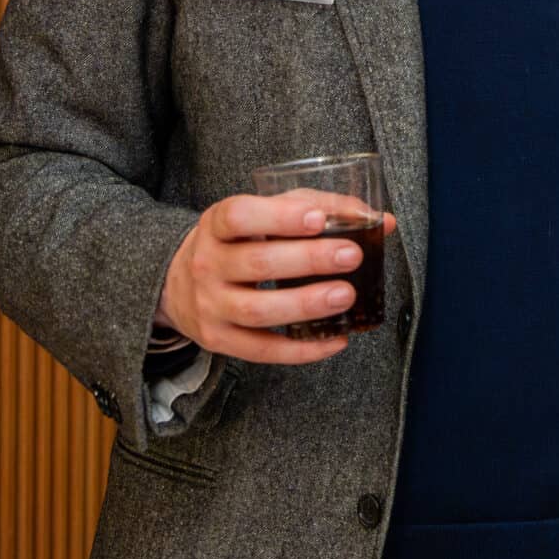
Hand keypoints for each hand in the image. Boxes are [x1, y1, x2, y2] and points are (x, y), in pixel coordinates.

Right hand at [157, 191, 395, 364]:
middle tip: (352, 256)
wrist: (177, 284)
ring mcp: (209, 305)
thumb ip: (320, 208)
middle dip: (308, 261)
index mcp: (217, 225)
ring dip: (304, 304)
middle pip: (256, 263)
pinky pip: (260, 350)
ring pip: (256, 310)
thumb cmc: (239, 241)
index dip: (278, 217)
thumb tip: (382, 222)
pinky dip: (300, 350)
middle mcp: (207, 264)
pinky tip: (336, 340)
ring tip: (346, 296)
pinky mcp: (218, 339)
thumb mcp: (265, 214)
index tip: (317, 219)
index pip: (239, 216)